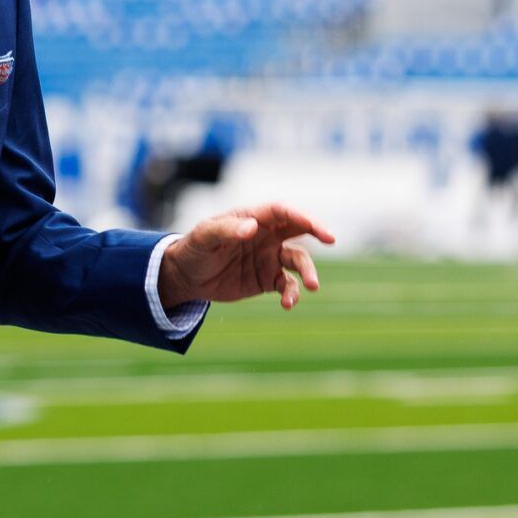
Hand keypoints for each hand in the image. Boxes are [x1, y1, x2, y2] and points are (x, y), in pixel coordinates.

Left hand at [158, 202, 335, 310]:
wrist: (186, 277)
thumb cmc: (193, 249)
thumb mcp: (203, 237)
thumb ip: (226, 230)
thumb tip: (252, 228)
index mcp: (251, 218)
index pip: (281, 212)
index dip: (300, 216)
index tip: (316, 227)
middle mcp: (265, 235)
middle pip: (298, 228)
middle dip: (317, 231)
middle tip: (331, 238)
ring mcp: (269, 256)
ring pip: (298, 261)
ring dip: (308, 272)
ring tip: (312, 286)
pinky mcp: (267, 278)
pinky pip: (287, 285)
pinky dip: (292, 294)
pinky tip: (287, 304)